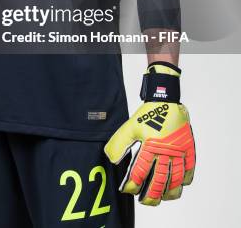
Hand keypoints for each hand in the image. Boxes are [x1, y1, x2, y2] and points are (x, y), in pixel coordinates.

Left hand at [104, 62, 194, 205]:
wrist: (166, 99)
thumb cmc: (148, 112)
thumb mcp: (129, 126)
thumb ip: (119, 144)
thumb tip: (111, 160)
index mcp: (150, 147)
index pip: (140, 174)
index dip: (132, 185)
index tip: (127, 189)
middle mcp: (166, 152)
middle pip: (159, 182)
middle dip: (150, 195)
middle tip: (144, 201)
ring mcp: (179, 152)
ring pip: (176, 180)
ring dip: (168, 192)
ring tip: (162, 198)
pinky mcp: (188, 149)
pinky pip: (189, 170)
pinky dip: (185, 180)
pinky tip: (179, 185)